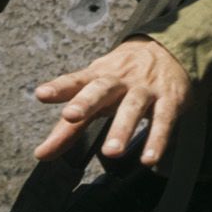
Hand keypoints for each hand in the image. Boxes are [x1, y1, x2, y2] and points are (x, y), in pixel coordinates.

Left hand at [34, 36, 191, 166]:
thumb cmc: (121, 80)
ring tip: (111, 152)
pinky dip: (157, 140)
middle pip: (101, 89)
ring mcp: (145, 89)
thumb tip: (41, 154)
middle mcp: (120, 80)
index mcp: (97, 77)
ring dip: (121, 129)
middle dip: (86, 101)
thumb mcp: (94, 97)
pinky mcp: (169, 101)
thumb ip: (67, 128)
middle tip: (70, 116)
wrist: (169, 51)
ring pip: (132, 107)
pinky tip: (148, 159)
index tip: (41, 94)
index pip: (75, 81)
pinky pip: (164, 121)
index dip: (59, 87)